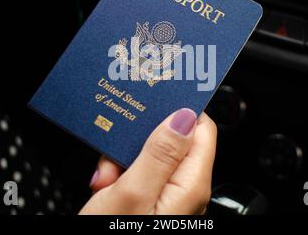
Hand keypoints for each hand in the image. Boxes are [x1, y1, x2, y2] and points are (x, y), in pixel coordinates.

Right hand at [79, 109, 216, 214]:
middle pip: (173, 142)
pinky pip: (144, 176)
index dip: (178, 112)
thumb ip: (160, 152)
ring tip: (107, 180)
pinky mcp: (154, 204)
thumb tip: (184, 116)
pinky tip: (108, 189)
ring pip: (153, 157)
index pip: (200, 128)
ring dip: (127, 160)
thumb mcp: (132, 192)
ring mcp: (170, 199)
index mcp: (190, 184)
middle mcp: (186, 191)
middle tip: (117, 155)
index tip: (154, 104)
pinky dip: (124, 176)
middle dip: (141, 141)